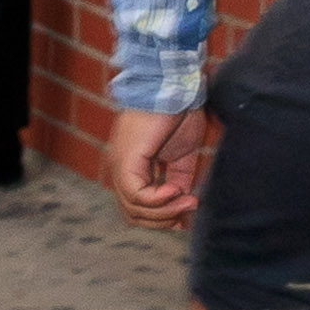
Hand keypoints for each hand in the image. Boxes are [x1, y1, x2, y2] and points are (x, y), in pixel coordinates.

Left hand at [105, 107, 210, 230]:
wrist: (175, 89)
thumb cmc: (178, 116)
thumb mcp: (181, 156)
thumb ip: (179, 180)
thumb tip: (184, 204)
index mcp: (132, 169)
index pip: (136, 208)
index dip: (161, 218)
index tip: (186, 214)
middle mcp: (120, 169)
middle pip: (133, 214)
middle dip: (164, 219)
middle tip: (188, 209)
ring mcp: (120, 165)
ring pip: (134, 208)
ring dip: (166, 211)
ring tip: (188, 201)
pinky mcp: (126, 160)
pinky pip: (136, 194)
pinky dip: (158, 200)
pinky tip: (175, 191)